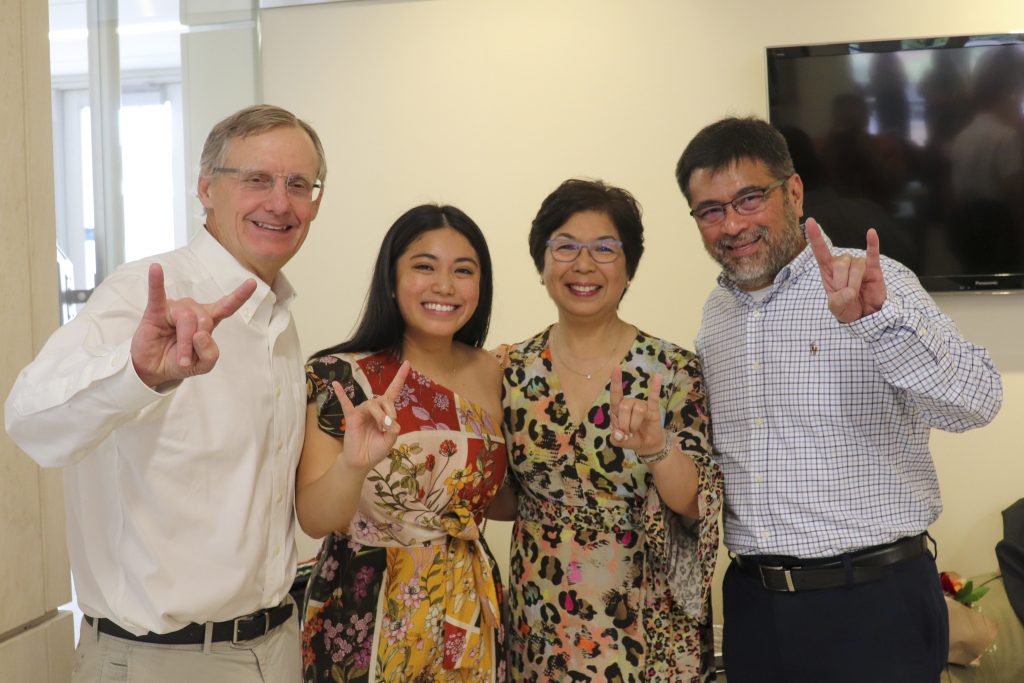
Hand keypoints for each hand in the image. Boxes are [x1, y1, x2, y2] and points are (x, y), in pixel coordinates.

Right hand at [130, 263, 256, 386]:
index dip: (240, 295)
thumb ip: (210, 354)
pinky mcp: (156, 310)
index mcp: (208, 320)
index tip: (252, 283)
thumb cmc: (180, 362)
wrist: (154, 370)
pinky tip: (156, 269)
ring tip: (180, 358)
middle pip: (204, 320)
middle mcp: (193, 310)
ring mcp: (175, 308)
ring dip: (184, 342)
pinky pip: (157, 294)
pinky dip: (156, 282)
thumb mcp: (203, 365)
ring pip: (186, 318)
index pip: (227, 306)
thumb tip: (201, 334)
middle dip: (196, 343)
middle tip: (186, 359)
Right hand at [334, 360, 410, 471]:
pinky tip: (336, 385)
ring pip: (371, 404)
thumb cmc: (375, 449)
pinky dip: (341, 394)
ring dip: (379, 415)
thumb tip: (391, 422)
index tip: (407, 363)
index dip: (400, 378)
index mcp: (385, 412)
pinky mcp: (351, 418)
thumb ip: (393, 430)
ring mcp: (361, 412)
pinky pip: (346, 404)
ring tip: (381, 427)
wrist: (361, 462)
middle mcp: (373, 409)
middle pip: (384, 399)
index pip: (393, 391)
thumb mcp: (390, 441)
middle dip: (389, 410)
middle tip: (389, 425)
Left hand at [609, 365, 664, 454]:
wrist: (647, 445)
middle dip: (625, 424)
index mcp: (617, 409)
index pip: (615, 394)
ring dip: (635, 424)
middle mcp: (629, 404)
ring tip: (636, 430)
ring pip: (637, 410)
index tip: (616, 368)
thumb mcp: (619, 442)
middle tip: (627, 432)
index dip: (616, 382)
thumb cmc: (631, 438)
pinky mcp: (653, 409)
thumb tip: (619, 433)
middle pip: (624, 407)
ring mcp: (641, 405)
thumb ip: (616, 439)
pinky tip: (658, 377)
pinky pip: (654, 398)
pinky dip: (655, 388)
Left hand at [806, 218, 886, 322]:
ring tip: (856, 293)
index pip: (820, 252)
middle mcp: (843, 264)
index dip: (815, 237)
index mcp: (828, 271)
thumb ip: (837, 302)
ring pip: (856, 266)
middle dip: (842, 282)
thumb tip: (849, 292)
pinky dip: (872, 244)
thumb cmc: (847, 308)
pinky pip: (873, 254)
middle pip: (840, 264)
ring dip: (854, 282)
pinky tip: (871, 233)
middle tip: (846, 295)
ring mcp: (858, 265)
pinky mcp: (874, 268)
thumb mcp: (836, 309)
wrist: (866, 315)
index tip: (810, 222)